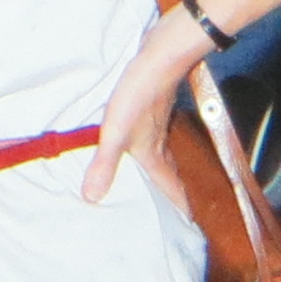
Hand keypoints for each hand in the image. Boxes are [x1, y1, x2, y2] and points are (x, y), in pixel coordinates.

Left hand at [78, 9, 207, 206]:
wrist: (160, 54)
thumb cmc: (140, 93)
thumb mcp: (116, 131)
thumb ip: (104, 164)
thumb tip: (92, 198)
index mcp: (153, 153)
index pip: (170, 187)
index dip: (178, 207)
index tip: (187, 226)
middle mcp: (160, 141)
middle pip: (171, 174)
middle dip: (174, 193)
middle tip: (177, 210)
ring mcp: (160, 122)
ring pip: (167, 155)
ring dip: (167, 170)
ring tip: (162, 182)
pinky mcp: (156, 105)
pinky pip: (159, 135)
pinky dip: (158, 146)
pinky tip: (149, 140)